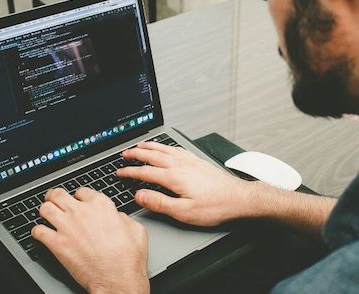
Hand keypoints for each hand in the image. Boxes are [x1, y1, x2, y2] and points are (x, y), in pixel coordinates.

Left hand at [32, 187, 149, 293]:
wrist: (117, 279)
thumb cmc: (128, 258)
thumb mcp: (136, 229)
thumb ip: (124, 218)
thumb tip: (118, 217)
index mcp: (101, 205)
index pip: (82, 191)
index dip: (79, 197)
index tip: (77, 201)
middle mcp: (81, 212)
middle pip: (58, 194)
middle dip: (55, 197)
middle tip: (54, 201)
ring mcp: (67, 227)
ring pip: (45, 208)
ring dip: (45, 211)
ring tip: (46, 215)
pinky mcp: (57, 244)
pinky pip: (38, 231)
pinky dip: (37, 232)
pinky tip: (41, 234)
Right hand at [117, 141, 250, 225]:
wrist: (239, 198)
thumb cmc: (215, 206)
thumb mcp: (184, 212)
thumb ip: (160, 203)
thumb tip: (140, 196)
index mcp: (174, 177)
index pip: (145, 172)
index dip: (130, 172)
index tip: (119, 172)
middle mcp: (181, 165)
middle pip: (153, 155)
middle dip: (136, 154)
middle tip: (125, 153)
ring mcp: (190, 161)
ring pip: (165, 149)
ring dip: (150, 146)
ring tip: (140, 145)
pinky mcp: (198, 162)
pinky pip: (177, 149)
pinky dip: (166, 146)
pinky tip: (166, 148)